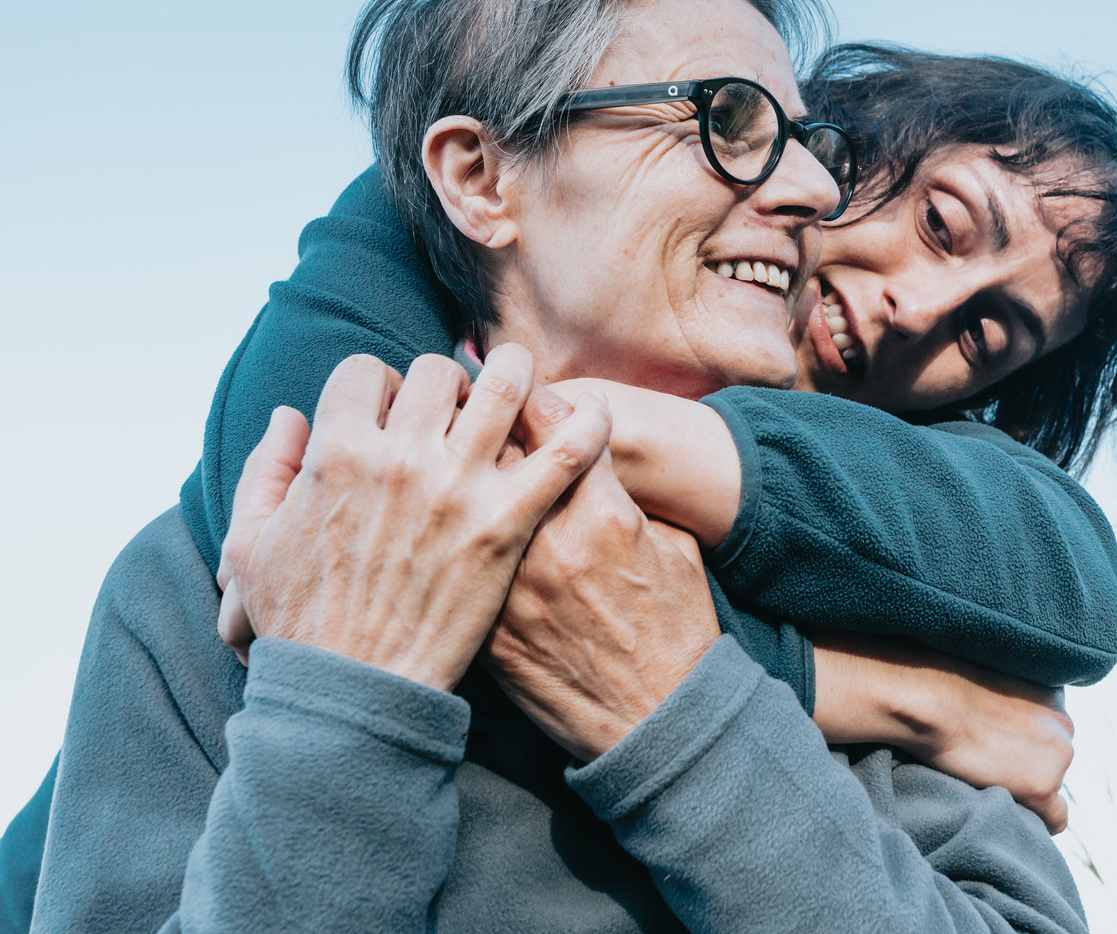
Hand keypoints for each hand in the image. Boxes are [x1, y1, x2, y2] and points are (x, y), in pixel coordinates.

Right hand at [215, 346, 610, 690]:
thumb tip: (288, 415)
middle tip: (457, 409)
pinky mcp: (505, 525)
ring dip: (517, 373)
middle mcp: (399, 458)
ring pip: (505, 388)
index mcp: (334, 453)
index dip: (381, 384)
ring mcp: (456, 489)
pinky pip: (564, 453)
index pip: (366, 371)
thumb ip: (265, 469)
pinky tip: (596, 414)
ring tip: (523, 381)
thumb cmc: (300, 624)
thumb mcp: (250, 544)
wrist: (353, 693)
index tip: (394, 410)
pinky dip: (588, 424)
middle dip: (448, 380)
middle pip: (438, 371)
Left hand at [483, 388, 720, 759]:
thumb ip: (622, 494)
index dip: (530, 396)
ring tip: (447, 474)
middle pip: (492, 453)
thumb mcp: (671, 546)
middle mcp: (551, 544)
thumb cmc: (675, 629)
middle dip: (481, 429)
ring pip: (461, 506)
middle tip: (470, 420)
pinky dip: (446, 546)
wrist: (657, 723)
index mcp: (603, 513)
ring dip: (453, 482)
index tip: (520, 392)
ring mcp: (513, 591)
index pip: (550, 419)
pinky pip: (451, 568)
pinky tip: (441, 539)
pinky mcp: (489, 632)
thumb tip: (585, 449)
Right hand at [811, 634, 1074, 831]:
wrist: (932, 703)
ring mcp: (1058, 758)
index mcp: (1052, 696)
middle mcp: (1064, 725)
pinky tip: (1012, 813)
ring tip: (990, 783)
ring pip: (1052, 787)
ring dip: (1028, 789)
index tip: (999, 749)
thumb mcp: (988, 681)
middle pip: (1055, 761)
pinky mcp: (1042, 786)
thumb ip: (1007, 700)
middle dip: (1029, 766)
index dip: (1024, 746)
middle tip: (992, 767)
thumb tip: (995, 718)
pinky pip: (1056, 818)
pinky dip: (1038, 821)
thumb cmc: (944, 685)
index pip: (1050, 735)